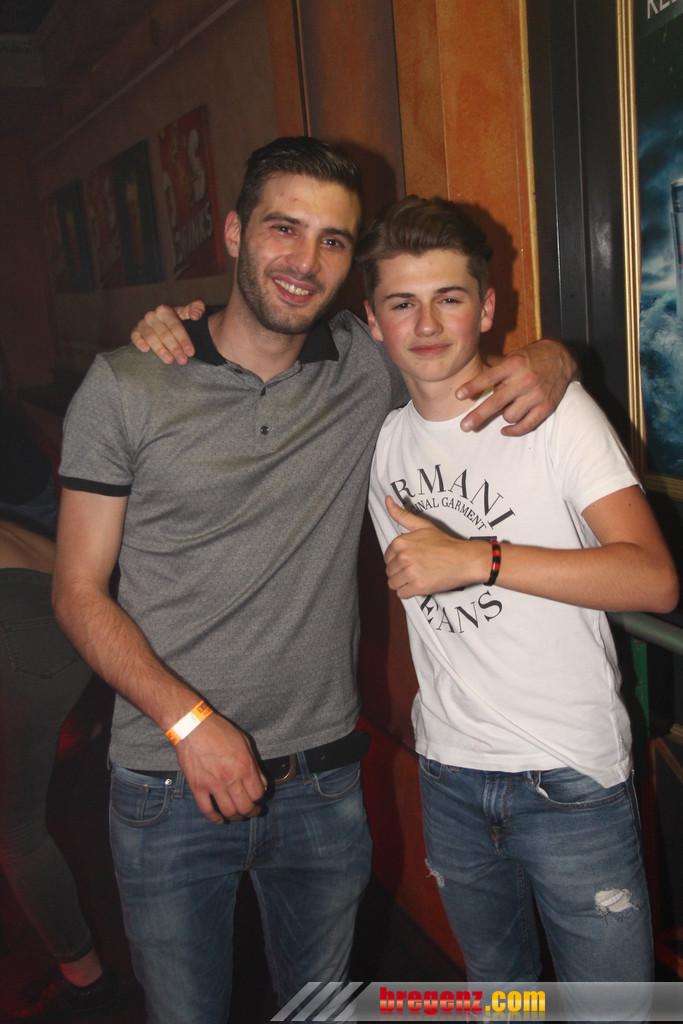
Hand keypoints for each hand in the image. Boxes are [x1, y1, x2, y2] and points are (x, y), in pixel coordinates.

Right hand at [131, 301, 204, 364]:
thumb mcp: (191, 312)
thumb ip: (197, 307)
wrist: (169, 328)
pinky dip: (139, 342)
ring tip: (170, 360)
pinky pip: (135, 336)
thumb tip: (194, 315)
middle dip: (174, 348)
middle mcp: (152, 316)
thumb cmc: (181, 321)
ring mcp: (143, 324)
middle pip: (164, 333)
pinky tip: (146, 350)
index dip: (183, 339)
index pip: (175, 325)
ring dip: (160, 349)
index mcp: (165, 310)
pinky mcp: (136, 332)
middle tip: (183, 360)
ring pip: (151, 337)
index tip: (190, 352)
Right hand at [174, 712, 266, 822]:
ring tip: (238, 816)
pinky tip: (219, 820)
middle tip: (252, 811)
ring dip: (236, 817)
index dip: (260, 798)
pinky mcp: (198, 787)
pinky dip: (215, 819)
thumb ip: (254, 764)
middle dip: (251, 812)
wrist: (192, 726)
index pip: (258, 793)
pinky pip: (207, 810)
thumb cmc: (219, 731)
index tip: (258, 798)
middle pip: (245, 807)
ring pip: (229, 811)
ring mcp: (213, 784)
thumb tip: (261, 783)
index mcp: (244, 766)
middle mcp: (231, 778)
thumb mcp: (244, 742)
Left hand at [384, 497, 488, 597]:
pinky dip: (409, 592)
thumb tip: (387, 500)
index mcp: (401, 542)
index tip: (411, 559)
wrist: (465, 559)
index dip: (398, 559)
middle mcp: (403, 557)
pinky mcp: (418, 587)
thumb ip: (401, 514)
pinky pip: (402, 594)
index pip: (387, 557)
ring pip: (393, 583)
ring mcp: (410, 572)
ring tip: (418, 576)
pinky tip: (420, 583)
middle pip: (389, 571)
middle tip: (417, 568)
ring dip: (403, 583)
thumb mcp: (422, 525)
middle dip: (400, 572)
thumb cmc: (445, 543)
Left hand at [456, 338, 576, 435]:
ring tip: (505, 409)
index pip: (489, 377)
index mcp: (514, 364)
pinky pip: (526, 425)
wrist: (562, 359)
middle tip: (464, 426)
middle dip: (478, 415)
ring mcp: (536, 395)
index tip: (458, 395)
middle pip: (497, 402)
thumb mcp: (513, 355)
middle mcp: (524, 380)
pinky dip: (514, 430)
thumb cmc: (531, 357)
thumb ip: (495, 365)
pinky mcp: (546, 407)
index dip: (473, 386)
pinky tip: (505, 429)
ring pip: (509, 415)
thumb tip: (471, 367)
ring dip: (503, 415)